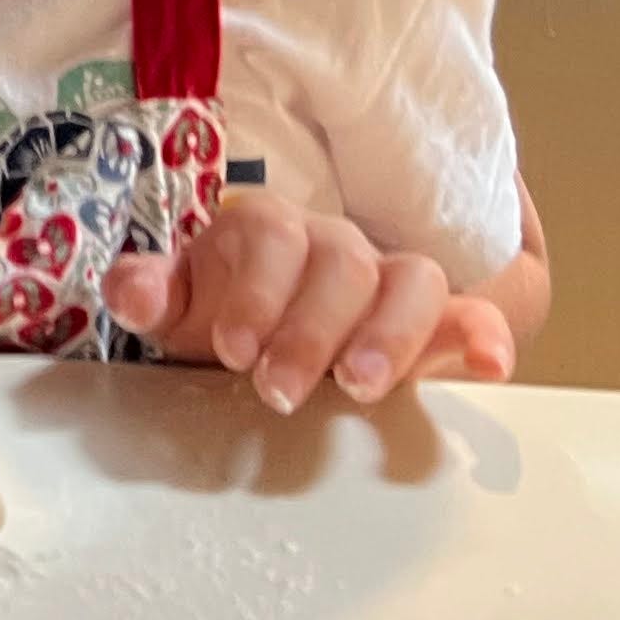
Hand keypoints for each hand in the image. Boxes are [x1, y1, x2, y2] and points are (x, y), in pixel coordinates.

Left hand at [101, 192, 518, 411]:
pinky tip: (491, 364)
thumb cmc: (221, 312)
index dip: (254, 291)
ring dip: (391, 335)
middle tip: (281, 390)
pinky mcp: (430, 324)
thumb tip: (129, 293)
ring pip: (412, 281)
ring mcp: (386, 281)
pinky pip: (467, 314)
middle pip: (341, 263)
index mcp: (267, 229)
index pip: (269, 235)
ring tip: (362, 387)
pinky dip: (481, 334)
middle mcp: (333, 246)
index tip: (234, 350)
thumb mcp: (178, 305)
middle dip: (310, 329)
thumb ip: (150, 293)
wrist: (263, 329)